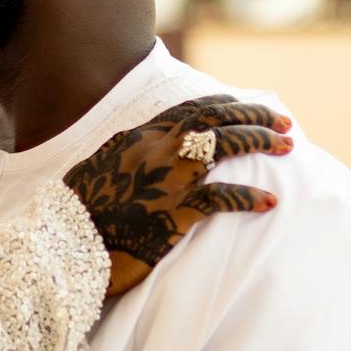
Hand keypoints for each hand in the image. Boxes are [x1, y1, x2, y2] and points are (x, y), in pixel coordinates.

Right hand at [67, 98, 290, 295]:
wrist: (62, 245)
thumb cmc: (77, 216)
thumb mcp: (98, 173)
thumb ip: (126, 159)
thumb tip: (140, 154)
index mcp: (137, 139)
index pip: (189, 111)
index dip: (224, 105)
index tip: (247, 107)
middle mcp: (155, 150)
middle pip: (214, 120)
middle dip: (253, 116)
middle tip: (284, 123)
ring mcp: (165, 179)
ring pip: (224, 147)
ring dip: (260, 142)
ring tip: (288, 147)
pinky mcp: (173, 212)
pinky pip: (221, 198)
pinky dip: (249, 197)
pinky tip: (270, 201)